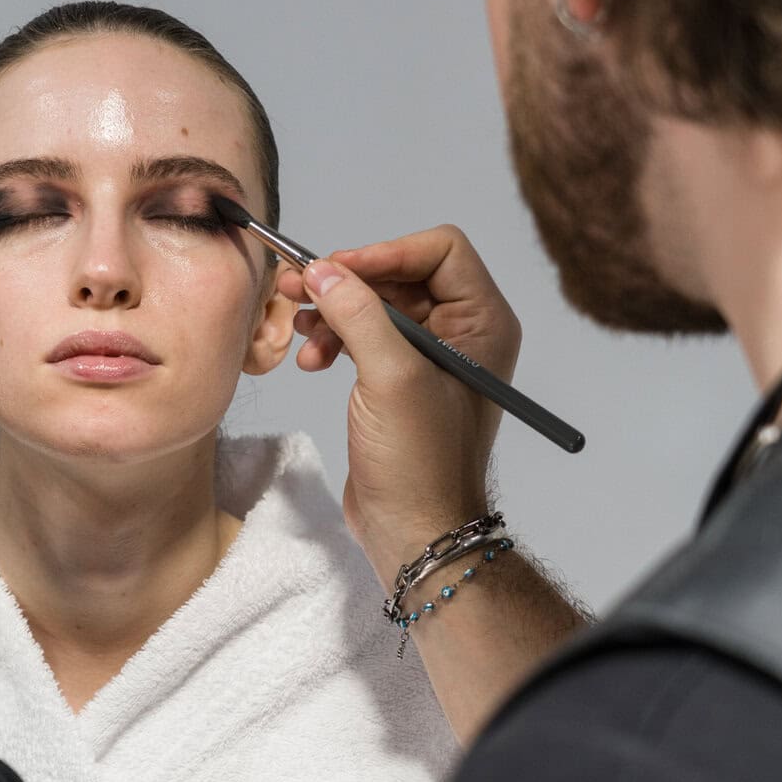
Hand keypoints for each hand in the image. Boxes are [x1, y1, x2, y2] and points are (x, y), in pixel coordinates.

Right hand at [278, 226, 521, 582]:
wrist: (413, 530)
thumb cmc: (421, 463)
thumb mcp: (391, 377)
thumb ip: (359, 314)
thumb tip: (323, 270)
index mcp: (482, 322)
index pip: (440, 251)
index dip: (387, 252)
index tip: (339, 268)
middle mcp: (462, 332)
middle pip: (400, 274)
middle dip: (348, 281)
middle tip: (299, 286)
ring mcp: (429, 357)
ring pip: (375, 303)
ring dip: (334, 310)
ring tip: (300, 326)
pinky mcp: (398, 379)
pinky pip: (363, 335)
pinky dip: (334, 337)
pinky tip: (312, 358)